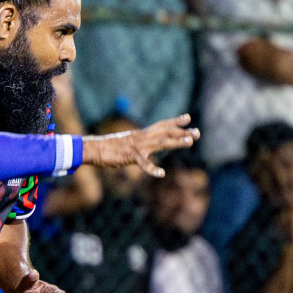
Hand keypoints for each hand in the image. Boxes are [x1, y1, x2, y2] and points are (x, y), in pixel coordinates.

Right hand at [82, 114, 199, 177]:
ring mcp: (137, 146)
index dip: (175, 121)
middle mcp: (142, 137)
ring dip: (176, 142)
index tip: (188, 118)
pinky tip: (161, 174)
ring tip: (189, 142)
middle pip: (166, 132)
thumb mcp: (128, 143)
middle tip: (197, 133)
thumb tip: (147, 148)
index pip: (161, 125)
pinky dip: (152, 169)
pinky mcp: (130, 156)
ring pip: (160, 142)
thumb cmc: (110, 147)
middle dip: (182, 132)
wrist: (94, 148)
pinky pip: (143, 163)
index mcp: (142, 134)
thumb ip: (140, 145)